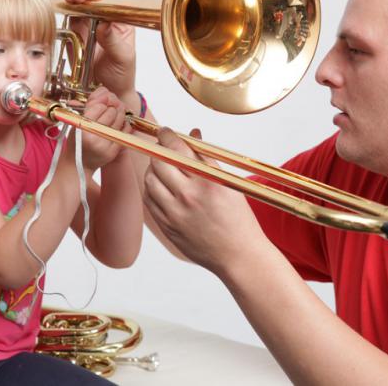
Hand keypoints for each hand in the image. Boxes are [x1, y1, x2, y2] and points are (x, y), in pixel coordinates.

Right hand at [62, 0, 136, 105]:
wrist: (107, 90)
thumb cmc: (121, 74)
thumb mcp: (122, 58)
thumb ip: (113, 41)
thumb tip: (104, 24)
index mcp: (120, 21)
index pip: (110, 0)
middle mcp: (104, 18)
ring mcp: (89, 24)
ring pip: (79, 2)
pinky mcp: (75, 31)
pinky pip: (69, 15)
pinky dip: (64, 7)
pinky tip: (62, 5)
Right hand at [77, 86, 129, 170]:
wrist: (78, 165)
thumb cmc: (76, 141)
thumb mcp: (77, 120)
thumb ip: (91, 104)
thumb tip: (104, 90)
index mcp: (81, 128)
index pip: (99, 106)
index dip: (102, 102)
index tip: (101, 103)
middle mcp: (94, 137)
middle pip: (112, 112)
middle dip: (111, 108)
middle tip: (108, 109)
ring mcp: (105, 145)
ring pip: (121, 120)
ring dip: (119, 114)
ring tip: (113, 115)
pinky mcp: (114, 151)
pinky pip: (125, 131)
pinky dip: (124, 125)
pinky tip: (118, 125)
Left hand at [142, 127, 265, 273]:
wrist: (238, 256)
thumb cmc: (238, 219)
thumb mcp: (227, 183)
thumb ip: (206, 157)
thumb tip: (191, 134)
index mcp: (207, 182)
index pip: (178, 149)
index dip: (167, 136)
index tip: (165, 131)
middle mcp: (188, 197)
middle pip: (159, 162)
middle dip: (158, 150)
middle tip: (163, 146)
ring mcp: (175, 214)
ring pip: (150, 180)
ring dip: (153, 169)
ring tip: (162, 166)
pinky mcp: (167, 227)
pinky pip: (149, 200)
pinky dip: (151, 188)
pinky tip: (160, 185)